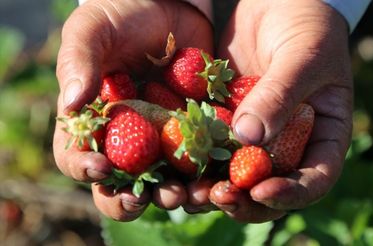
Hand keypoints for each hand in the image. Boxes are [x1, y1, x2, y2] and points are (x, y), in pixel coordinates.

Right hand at [53, 0, 212, 220]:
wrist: (170, 5)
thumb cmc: (123, 16)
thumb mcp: (93, 30)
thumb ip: (78, 62)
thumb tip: (71, 104)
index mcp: (94, 122)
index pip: (77, 157)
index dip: (84, 169)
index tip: (100, 168)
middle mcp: (126, 139)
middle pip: (122, 183)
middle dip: (132, 198)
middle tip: (146, 197)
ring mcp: (162, 139)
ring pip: (165, 181)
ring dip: (174, 194)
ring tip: (187, 195)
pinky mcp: (196, 132)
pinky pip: (202, 159)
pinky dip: (208, 172)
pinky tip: (216, 176)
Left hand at [209, 0, 352, 222]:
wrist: (278, 2)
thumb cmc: (308, 25)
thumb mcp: (305, 56)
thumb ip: (281, 95)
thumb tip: (249, 137)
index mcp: (321, 136)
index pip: (314, 179)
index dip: (291, 194)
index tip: (262, 191)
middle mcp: (287, 143)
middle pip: (268, 186)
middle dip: (243, 199)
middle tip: (218, 196)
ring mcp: (254, 134)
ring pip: (234, 174)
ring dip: (211, 186)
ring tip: (188, 190)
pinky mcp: (225, 119)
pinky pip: (209, 144)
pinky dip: (192, 157)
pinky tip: (172, 161)